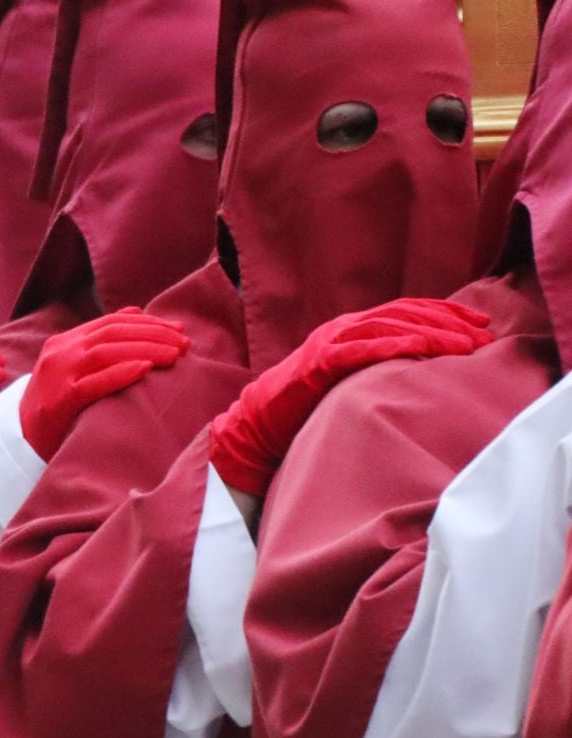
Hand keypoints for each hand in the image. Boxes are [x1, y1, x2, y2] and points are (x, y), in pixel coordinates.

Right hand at [19, 307, 190, 460]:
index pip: (111, 323)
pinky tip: (144, 369)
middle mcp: (59, 353)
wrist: (19, 441)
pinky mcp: (58, 402)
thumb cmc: (56, 406)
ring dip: (144, 350)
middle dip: (153, 335)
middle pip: (111, 334)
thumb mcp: (73, 368)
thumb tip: (136, 313)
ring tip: (174, 356)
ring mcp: (57, 376)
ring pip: (104, 353)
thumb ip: (99, 344)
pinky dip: (120, 373)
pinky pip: (92, 384)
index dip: (148, 323)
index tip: (178, 331)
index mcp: (64, 342)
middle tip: (184, 344)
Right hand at [210, 297, 492, 495]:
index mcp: (351, 329)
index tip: (480, 325)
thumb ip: (378, 368)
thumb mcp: (350, 381)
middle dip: (446, 322)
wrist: (257, 425)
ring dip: (429, 333)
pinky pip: (360, 349)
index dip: (445, 315)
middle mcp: (342, 329)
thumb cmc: (305, 408)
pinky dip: (391, 346)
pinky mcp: (317, 363)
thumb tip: (424, 370)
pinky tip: (418, 349)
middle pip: (403, 314)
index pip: (405, 312)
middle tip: (481, 335)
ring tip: (462, 345)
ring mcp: (329, 343)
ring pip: (388, 327)